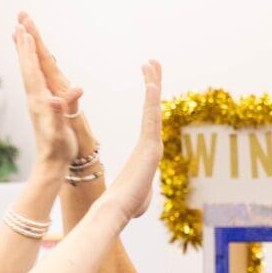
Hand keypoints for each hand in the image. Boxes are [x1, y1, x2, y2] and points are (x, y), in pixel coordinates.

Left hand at [13, 20, 78, 164]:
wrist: (51, 165)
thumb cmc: (58, 149)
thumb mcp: (60, 132)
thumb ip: (58, 114)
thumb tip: (57, 98)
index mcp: (40, 100)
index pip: (33, 71)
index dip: (29, 51)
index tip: (26, 31)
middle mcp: (35, 99)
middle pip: (26, 67)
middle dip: (23, 45)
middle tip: (18, 24)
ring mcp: (37, 103)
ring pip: (28, 72)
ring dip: (24, 53)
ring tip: (20, 37)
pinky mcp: (41, 107)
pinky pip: (34, 80)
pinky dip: (31, 67)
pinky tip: (32, 64)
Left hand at [99, 60, 162, 222]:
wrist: (117, 210)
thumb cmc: (123, 204)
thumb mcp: (131, 190)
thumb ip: (136, 186)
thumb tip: (137, 193)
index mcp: (145, 151)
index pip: (150, 118)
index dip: (151, 98)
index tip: (150, 79)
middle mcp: (151, 146)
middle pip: (153, 109)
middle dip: (154, 84)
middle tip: (153, 61)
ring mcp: (152, 147)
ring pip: (153, 110)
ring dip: (153, 85)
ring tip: (152, 64)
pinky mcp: (150, 150)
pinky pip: (151, 121)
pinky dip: (152, 102)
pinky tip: (151, 85)